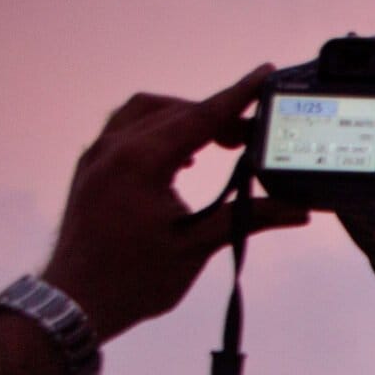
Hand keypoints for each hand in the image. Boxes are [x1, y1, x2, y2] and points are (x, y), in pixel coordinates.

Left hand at [39, 65, 312, 344]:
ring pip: (144, 111)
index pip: (198, 117)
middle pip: (173, 109)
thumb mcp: (196, 246)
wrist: (76, 300)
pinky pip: (126, 128)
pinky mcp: (91, 168)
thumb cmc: (135, 279)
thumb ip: (246, 218)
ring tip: (216, 141)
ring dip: (183, 117)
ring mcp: (97, 155)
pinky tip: (180, 156)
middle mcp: (114, 148)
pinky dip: (158, 129)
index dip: (236, 96)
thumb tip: (299, 210)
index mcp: (141, 162)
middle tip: (250, 135)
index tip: (263, 73)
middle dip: (215, 113)